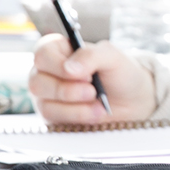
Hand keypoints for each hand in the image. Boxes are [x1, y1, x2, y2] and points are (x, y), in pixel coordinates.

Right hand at [30, 35, 156, 124]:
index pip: (42, 54)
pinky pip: (54, 119)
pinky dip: (77, 116)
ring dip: (75, 107)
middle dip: (68, 90)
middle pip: (37, 82)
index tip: (85, 74)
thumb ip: (91, 55)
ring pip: (44, 104)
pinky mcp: (53, 115)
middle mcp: (47, 71)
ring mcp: (47, 95)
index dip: (59, 66)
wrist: (132, 100)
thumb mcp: (112, 56)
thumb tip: (69, 68)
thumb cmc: (120, 73)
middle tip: (92, 90)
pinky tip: (95, 112)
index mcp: (58, 49)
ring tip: (98, 103)